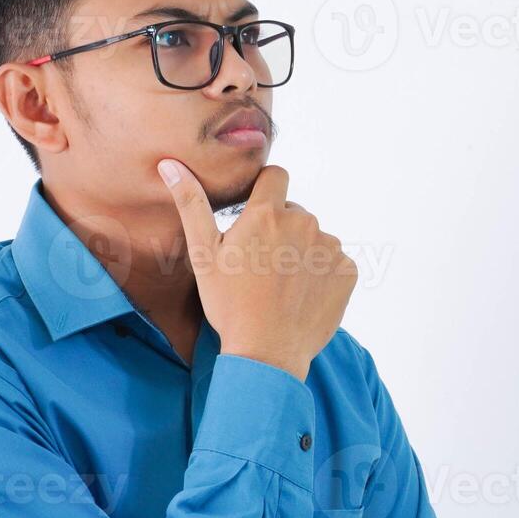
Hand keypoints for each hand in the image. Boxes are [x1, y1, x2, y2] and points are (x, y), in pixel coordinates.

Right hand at [159, 160, 357, 380]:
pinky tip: (302, 296)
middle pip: (294, 213)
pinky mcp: (347, 271)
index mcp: (268, 213)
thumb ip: (191, 204)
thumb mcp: (203, 255)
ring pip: (314, 238)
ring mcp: (330, 247)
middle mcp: (305, 223)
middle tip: (261, 266)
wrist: (268, 353)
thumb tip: (170, 164)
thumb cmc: (229, 305)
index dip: (265, 191)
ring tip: (281, 285)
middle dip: (280, 230)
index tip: (254, 216)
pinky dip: (321, 274)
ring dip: (301, 252)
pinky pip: (334, 262)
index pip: (276, 176)